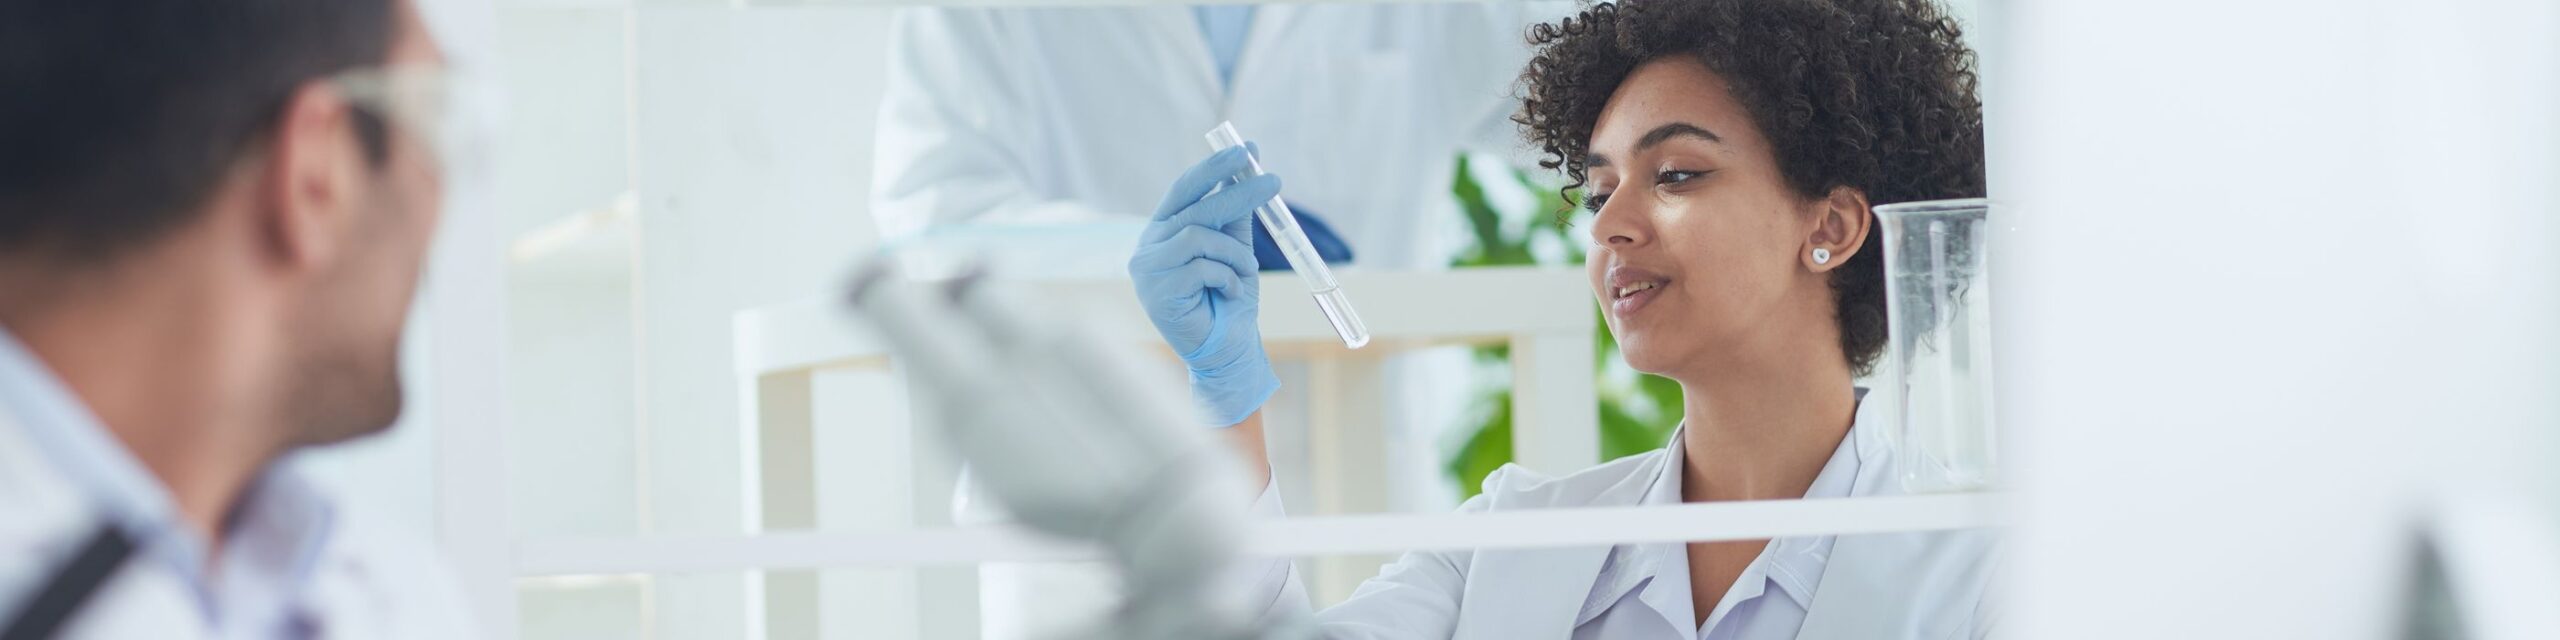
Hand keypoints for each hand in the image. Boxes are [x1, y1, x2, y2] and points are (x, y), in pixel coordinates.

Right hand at [1130, 145, 1280, 426]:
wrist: (1228, 350)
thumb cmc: (1229, 300)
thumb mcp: (1236, 250)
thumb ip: (1235, 215)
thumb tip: (1249, 168)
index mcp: (1164, 231)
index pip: (1186, 189)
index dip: (1215, 167)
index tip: (1247, 149)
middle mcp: (1149, 246)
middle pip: (1195, 206)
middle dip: (1238, 191)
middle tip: (1275, 182)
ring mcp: (1148, 269)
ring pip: (1199, 236)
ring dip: (1234, 254)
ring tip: (1247, 272)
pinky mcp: (1157, 292)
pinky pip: (1201, 267)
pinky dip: (1226, 277)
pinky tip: (1229, 293)